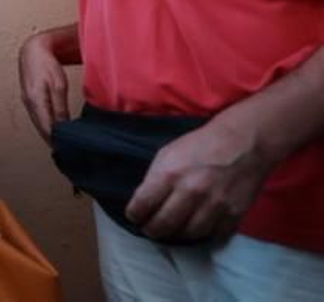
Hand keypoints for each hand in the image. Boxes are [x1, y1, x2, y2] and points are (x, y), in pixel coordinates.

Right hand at [17, 31, 70, 142]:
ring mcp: (27, 103)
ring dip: (50, 136)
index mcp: (35, 101)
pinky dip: (46, 127)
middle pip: (42, 130)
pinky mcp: (29, 102)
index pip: (47, 129)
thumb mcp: (58, 85)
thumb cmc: (46, 64)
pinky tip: (54, 131)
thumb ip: (60, 108)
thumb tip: (63, 126)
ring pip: (39, 126)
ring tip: (63, 145)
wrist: (32, 51)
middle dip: (54, 142)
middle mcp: (29, 104)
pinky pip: (38, 120)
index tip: (69, 150)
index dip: (58, 141)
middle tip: (69, 152)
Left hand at [126, 117, 271, 240]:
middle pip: (164, 225)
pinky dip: (204, 235)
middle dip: (152, 230)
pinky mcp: (234, 214)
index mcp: (168, 174)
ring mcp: (214, 205)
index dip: (134, 214)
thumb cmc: (200, 145)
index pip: (142, 205)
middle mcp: (190, 192)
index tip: (134, 217)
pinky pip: (214, 235)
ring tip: (172, 231)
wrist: (242, 142)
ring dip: (177, 235)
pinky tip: (196, 229)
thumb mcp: (167, 153)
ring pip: (188, 234)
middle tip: (150, 229)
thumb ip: (155, 178)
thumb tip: (146, 201)